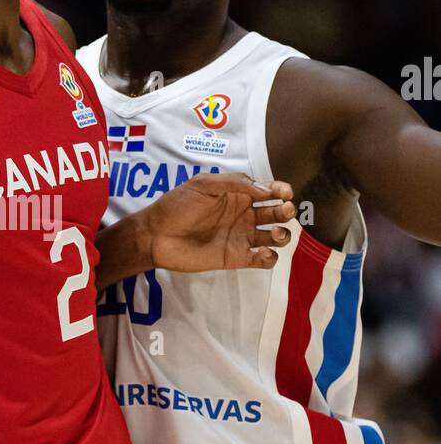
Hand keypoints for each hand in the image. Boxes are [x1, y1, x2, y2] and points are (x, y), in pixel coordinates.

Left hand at [140, 174, 294, 272]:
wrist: (157, 235)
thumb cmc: (178, 205)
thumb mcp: (205, 184)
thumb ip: (235, 183)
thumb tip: (266, 190)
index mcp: (239, 195)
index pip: (269, 191)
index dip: (282, 190)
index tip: (284, 193)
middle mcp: (245, 215)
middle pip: (277, 214)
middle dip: (286, 211)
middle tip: (285, 211)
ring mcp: (242, 237)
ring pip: (275, 237)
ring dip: (283, 235)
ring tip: (275, 234)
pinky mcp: (237, 258)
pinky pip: (263, 260)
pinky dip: (270, 258)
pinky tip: (261, 252)